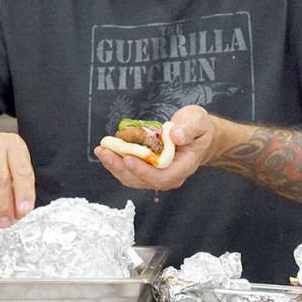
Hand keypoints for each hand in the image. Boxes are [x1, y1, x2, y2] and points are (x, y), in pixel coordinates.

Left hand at [94, 105, 217, 190]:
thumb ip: (188, 128)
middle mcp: (170, 175)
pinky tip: (108, 151)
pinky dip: (117, 162)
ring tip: (102, 150)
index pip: (163, 176)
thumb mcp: (198, 121)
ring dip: (115, 166)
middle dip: (121, 168)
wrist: (200, 135)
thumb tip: (175, 136)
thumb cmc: (200, 128)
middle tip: (105, 152)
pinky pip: (131, 171)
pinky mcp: (149, 170)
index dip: (144, 171)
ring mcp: (158, 175)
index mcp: (184, 166)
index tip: (128, 158)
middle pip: (143, 180)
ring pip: (133, 178)